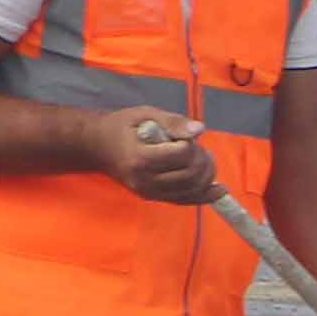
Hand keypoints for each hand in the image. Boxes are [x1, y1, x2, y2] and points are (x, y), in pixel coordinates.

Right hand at [104, 109, 219, 206]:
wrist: (98, 146)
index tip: (184, 136)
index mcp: (140, 158)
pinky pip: (183, 201)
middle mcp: (144, 180)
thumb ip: (173, 122)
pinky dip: (204, 196)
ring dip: (207, 175)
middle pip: (190, 175)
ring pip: (191, 190)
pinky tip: (219, 190)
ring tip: (205, 160)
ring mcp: (148, 192)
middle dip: (203, 160)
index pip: (182, 155)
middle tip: (200, 148)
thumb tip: (200, 130)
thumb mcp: (145, 115)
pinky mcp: (153, 198)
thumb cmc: (121, 126)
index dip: (191, 144)